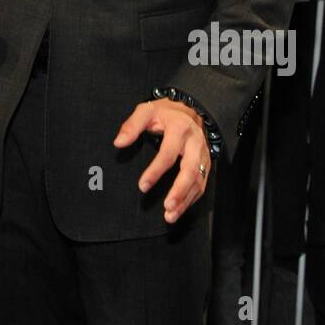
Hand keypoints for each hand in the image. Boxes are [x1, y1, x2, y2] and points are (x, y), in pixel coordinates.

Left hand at [114, 98, 210, 222]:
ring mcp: (203, 154)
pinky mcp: (206, 163)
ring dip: (186, 200)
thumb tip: (119, 142)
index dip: (155, 171)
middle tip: (167, 207)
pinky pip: (202, 184)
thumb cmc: (165, 112)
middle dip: (179, 191)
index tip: (143, 186)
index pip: (168, 154)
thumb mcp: (146, 111)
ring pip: (198, 181)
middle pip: (191, 170)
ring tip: (171, 215)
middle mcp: (195, 143)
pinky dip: (192, 198)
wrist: (189, 109)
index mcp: (179, 129)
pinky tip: (180, 209)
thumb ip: (132, 126)